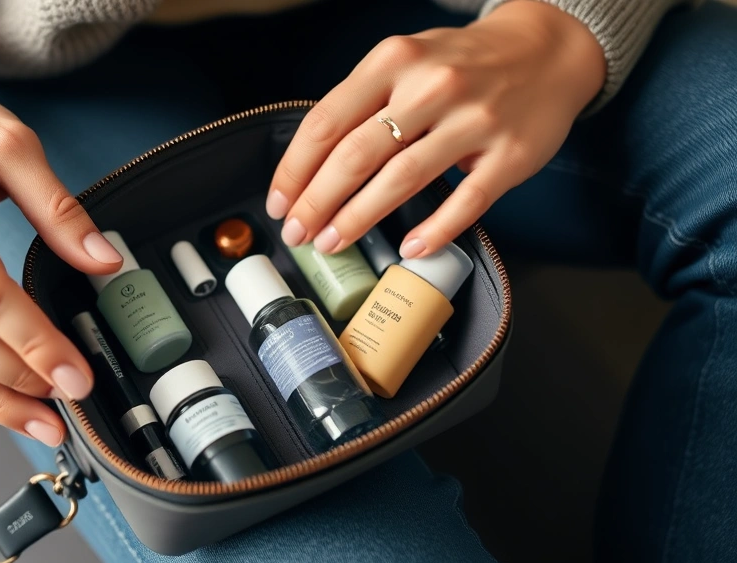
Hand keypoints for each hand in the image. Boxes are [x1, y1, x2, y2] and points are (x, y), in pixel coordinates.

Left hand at [267, 1, 605, 257]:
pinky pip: (466, 200)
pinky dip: (434, 229)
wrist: (546, 50)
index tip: (279, 203)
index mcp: (394, 61)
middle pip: (356, 155)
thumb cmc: (462, 64)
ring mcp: (474, 121)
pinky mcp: (510, 154)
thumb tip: (312, 165)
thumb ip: (364, 102)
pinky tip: (409, 248)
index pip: (327, 121)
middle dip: (317, 202)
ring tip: (332, 243)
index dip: (295, 169)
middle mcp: (431, 86)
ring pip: (402, 179)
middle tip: (297, 234)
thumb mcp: (406, 62)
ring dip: (359, 218)